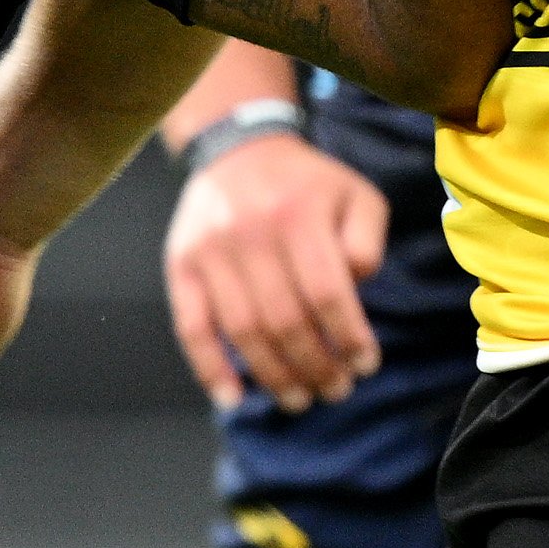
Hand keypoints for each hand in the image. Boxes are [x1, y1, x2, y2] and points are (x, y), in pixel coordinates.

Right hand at [163, 128, 391, 409]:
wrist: (238, 149)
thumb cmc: (305, 184)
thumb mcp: (355, 194)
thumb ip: (367, 239)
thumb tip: (355, 285)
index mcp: (299, 215)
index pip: (327, 293)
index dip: (348, 337)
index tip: (365, 365)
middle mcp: (251, 234)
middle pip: (285, 320)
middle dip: (315, 366)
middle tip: (335, 390)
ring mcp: (210, 253)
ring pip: (243, 331)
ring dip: (273, 376)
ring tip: (299, 398)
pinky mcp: (181, 266)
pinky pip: (191, 327)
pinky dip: (210, 368)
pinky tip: (233, 398)